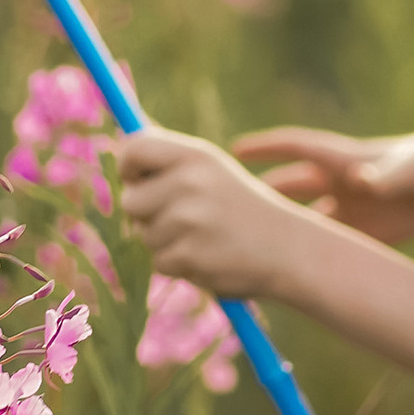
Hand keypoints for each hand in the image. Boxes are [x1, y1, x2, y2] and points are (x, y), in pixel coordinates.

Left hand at [113, 126, 302, 297]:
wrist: (290, 249)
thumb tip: (123, 150)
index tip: (135, 179)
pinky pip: (160, 262)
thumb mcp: (215, 172)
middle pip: (130, 201)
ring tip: (204, 239)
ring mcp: (189, 220)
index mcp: (196, 156)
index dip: (127, 165)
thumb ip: (172, 162)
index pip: (135, 148)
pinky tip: (209, 257)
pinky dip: (179, 266)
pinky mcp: (189, 255)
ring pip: (145, 236)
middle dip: (146, 215)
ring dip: (166, 243)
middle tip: (179, 219)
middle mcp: (190, 182)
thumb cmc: (245, 209)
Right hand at [234, 124, 413, 247]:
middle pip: (289, 188)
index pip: (295, 148)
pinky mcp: (364, 235)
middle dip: (260, 195)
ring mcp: (349, 209)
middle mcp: (339, 183)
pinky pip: (328, 245)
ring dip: (282, 231)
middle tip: (227, 209)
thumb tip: (364, 181)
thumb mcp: (410, 168)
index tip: (234, 150)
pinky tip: (290, 271)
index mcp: (344, 159)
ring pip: (303, 221)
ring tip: (248, 246)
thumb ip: (387, 174)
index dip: (264, 148)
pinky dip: (310, 256)